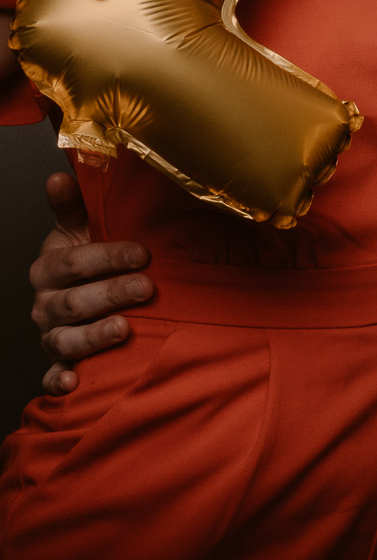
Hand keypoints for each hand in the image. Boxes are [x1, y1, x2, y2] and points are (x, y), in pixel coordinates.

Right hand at [28, 171, 152, 394]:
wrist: (91, 293)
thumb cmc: (93, 259)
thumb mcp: (84, 227)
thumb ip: (74, 204)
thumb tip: (58, 176)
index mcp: (50, 268)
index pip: (73, 263)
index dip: (107, 257)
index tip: (143, 254)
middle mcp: (46, 303)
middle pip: (72, 302)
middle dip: (110, 294)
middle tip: (147, 288)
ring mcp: (52, 334)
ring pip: (64, 339)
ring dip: (92, 337)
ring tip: (123, 329)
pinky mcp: (60, 362)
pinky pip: (53, 375)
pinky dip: (60, 381)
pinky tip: (74, 383)